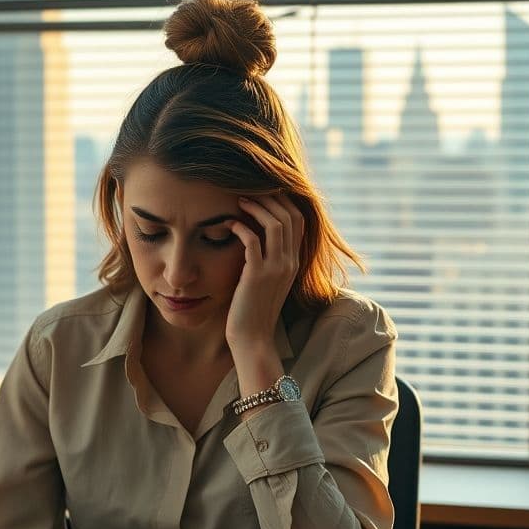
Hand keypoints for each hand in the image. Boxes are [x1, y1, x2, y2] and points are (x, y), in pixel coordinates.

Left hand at [225, 194, 304, 353]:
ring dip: (256, 207)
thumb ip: (267, 259)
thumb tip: (255, 235)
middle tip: (248, 190)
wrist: (252, 338)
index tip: (263, 191)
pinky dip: (241, 227)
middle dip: (269, 197)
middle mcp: (289, 262)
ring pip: (275, 224)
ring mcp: (276, 269)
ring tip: (239, 201)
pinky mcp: (257, 276)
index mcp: (293, 261)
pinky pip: (253, 241)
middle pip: (289, 216)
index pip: (298, 219)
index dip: (283, 201)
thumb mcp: (266, 280)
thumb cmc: (253, 309)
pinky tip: (230, 224)